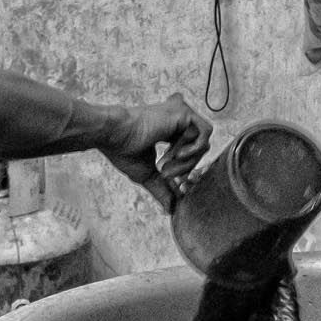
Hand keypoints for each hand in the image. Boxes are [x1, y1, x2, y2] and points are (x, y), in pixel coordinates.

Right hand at [104, 96, 210, 213]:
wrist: (114, 135)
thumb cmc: (124, 150)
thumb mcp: (148, 174)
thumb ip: (162, 188)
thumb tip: (170, 209)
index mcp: (169, 130)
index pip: (190, 152)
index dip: (186, 170)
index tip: (170, 180)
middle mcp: (177, 120)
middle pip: (199, 150)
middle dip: (186, 168)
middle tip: (164, 173)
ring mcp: (182, 114)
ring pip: (203, 143)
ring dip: (187, 161)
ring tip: (164, 164)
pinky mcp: (185, 112)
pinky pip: (205, 133)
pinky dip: (194, 149)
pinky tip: (176, 154)